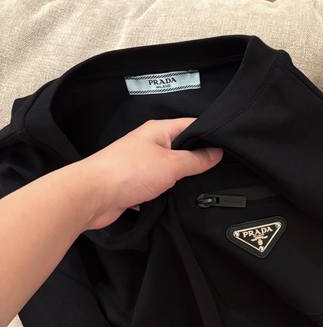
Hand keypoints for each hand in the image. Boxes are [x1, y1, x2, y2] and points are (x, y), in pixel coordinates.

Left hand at [79, 118, 222, 229]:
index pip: (191, 125)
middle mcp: (149, 144)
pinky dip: (168, 193)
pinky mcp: (135, 185)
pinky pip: (159, 187)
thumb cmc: (127, 172)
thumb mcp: (172, 164)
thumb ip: (197, 159)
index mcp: (158, 130)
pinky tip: (179, 201)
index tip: (228, 146)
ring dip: (182, 179)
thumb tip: (217, 152)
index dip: (210, 134)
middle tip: (221, 169)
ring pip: (171, 170)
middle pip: (182, 148)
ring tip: (203, 186)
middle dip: (199, 159)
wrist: (91, 196)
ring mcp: (141, 165)